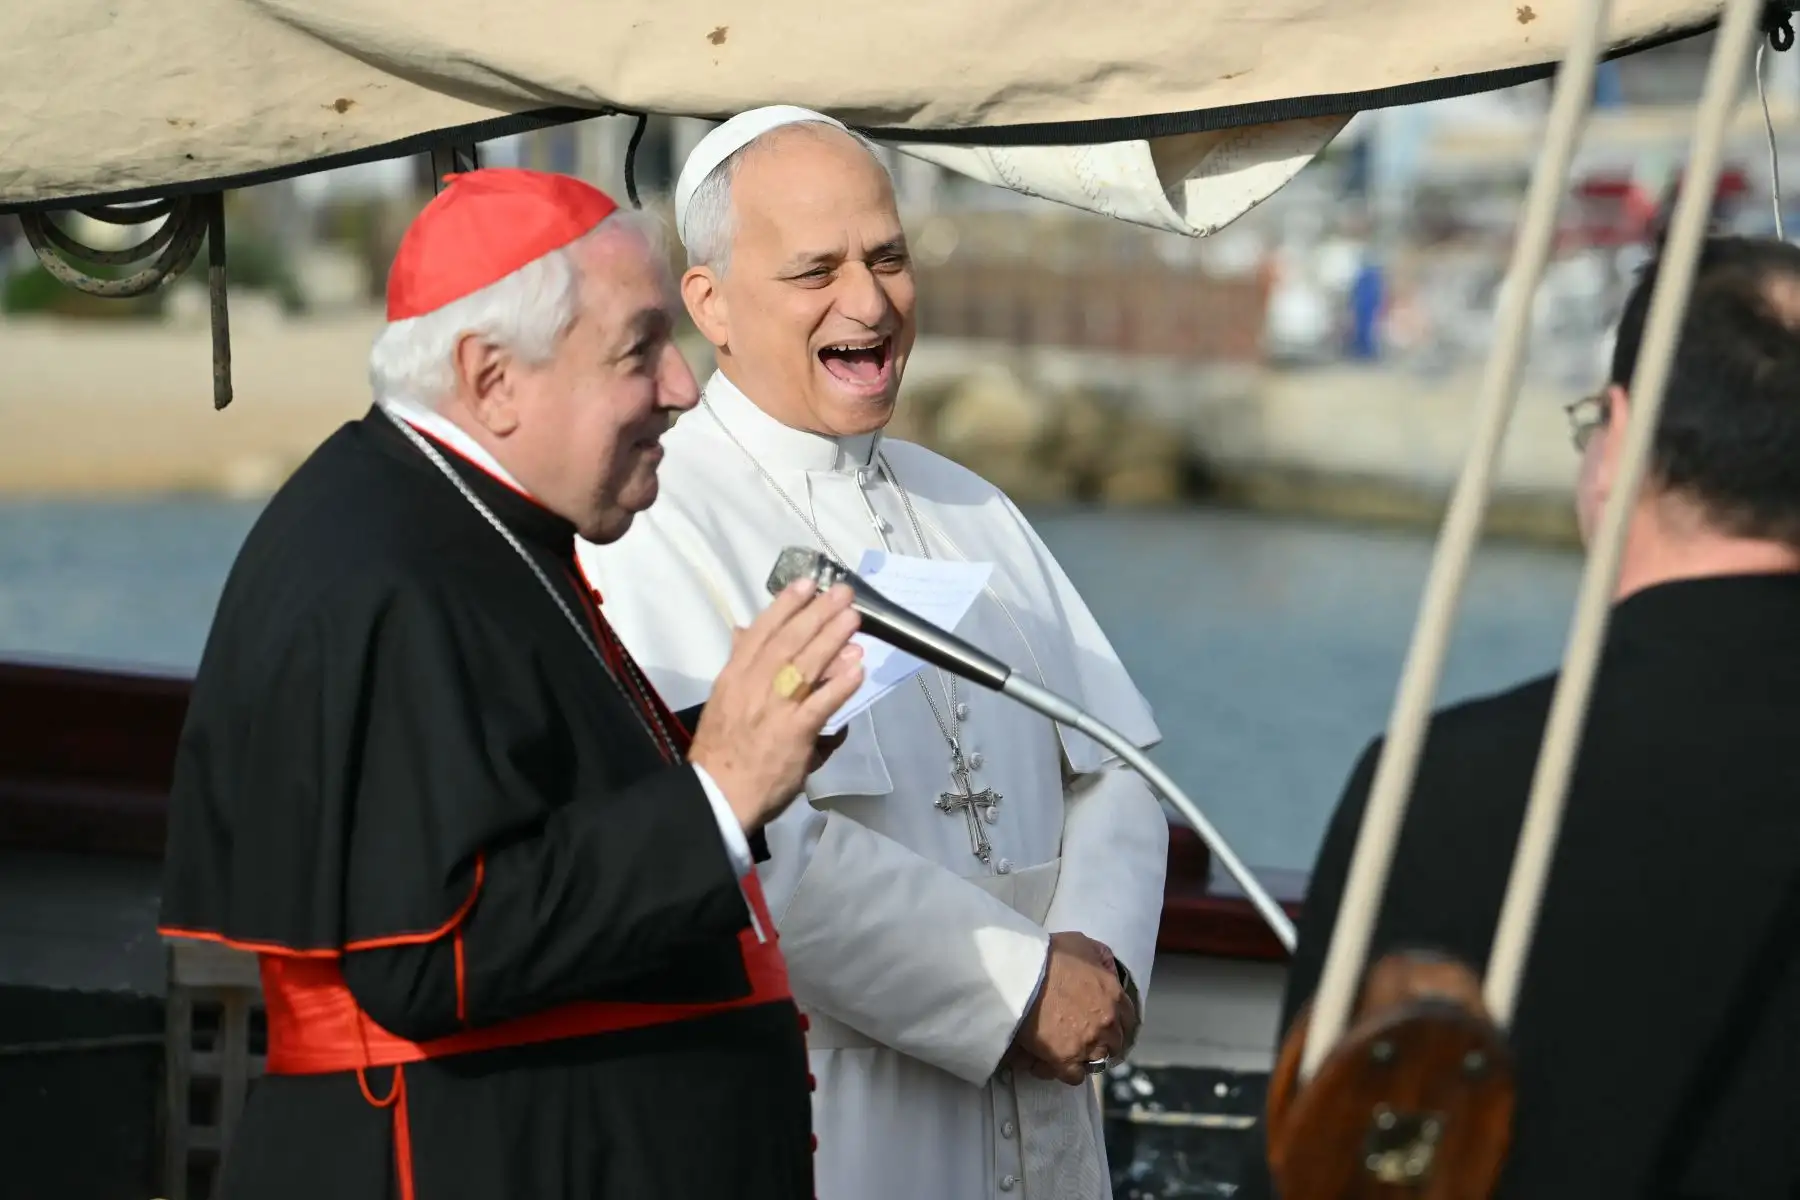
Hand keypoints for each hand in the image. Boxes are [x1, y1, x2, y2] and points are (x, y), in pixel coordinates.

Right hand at [689, 579, 863, 834]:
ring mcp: (775, 709)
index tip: (807, 583)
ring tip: (853, 620)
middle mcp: (753, 686)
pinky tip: (857, 670)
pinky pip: (821, 705)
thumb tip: (742, 629)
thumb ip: (738, 663)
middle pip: (789, 642)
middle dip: (817, 614)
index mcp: (734, 676)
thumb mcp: (722, 698)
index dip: (785, 606)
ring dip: (832, 639)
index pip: (761, 632)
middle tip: (842, 593)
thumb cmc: (722, 749)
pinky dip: (839, 686)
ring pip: (806, 666)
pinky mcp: (794, 734)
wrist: (718, 794)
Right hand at [1009, 932, 1132, 1084]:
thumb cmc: (1051, 955)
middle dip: (1102, 1041)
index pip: (1129, 1019)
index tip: (1105, 1023)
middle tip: (1084, 1036)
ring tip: (1067, 1050)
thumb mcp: (1084, 944)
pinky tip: (1052, 1062)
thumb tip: (1107, 969)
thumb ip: (1101, 959)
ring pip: (1096, 1061)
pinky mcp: (1065, 1059)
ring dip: (1085, 1056)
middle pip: (1114, 1043)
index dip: (1117, 1022)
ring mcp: (1088, 1044)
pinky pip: (1074, 1076)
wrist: (1024, 973)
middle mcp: (1107, 1023)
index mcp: (1115, 996)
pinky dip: (1064, 1071)